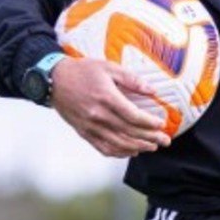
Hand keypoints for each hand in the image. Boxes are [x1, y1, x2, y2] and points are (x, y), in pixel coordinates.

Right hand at [50, 57, 170, 157]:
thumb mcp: (109, 68)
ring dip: (137, 147)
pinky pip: (103, 148)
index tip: (161, 124)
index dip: (149, 123)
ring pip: (117, 143)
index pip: (133, 116)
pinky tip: (131, 151)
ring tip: (152, 147)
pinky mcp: (84, 133)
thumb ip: (131, 79)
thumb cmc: (83, 71)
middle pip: (128, 132)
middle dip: (150, 138)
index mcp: (106, 98)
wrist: (54, 80)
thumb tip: (152, 90)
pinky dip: (119, 152)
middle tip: (165, 140)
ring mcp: (90, 127)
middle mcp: (98, 116)